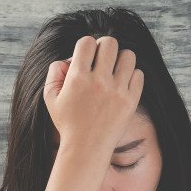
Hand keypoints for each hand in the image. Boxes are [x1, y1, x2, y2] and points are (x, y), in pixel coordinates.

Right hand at [43, 35, 144, 156]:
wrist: (86, 148)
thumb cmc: (68, 122)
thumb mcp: (50, 97)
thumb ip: (54, 72)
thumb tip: (70, 59)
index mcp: (78, 77)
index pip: (87, 41)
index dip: (86, 46)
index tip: (87, 58)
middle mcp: (99, 81)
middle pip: (109, 43)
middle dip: (104, 48)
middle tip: (102, 61)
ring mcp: (117, 91)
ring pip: (128, 56)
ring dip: (121, 60)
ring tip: (115, 72)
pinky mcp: (130, 101)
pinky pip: (139, 75)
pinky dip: (132, 76)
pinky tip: (123, 84)